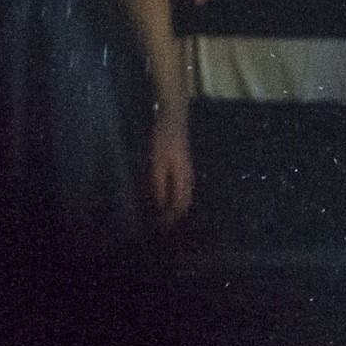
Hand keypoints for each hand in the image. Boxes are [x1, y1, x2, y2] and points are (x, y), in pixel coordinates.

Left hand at [146, 108, 193, 226]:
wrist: (173, 119)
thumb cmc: (163, 140)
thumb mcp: (157, 162)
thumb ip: (158, 185)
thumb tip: (159, 205)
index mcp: (183, 177)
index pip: (180, 205)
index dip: (170, 218)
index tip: (157, 227)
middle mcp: (188, 176)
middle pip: (184, 203)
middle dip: (173, 217)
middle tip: (158, 226)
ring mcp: (187, 171)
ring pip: (184, 196)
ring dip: (173, 208)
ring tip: (159, 216)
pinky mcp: (183, 167)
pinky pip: (181, 189)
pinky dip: (173, 198)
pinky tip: (162, 199)